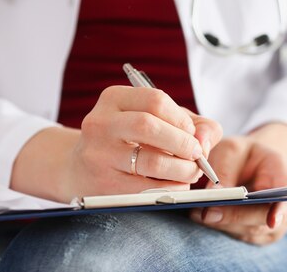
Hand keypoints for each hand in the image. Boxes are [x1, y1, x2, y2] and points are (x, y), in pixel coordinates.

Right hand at [11, 86, 222, 202]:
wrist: (81, 169)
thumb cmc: (131, 140)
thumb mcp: (157, 120)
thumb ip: (194, 124)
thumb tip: (205, 142)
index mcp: (114, 98)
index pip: (155, 100)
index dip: (182, 119)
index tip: (192, 134)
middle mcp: (100, 123)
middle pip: (150, 126)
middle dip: (184, 143)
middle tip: (196, 155)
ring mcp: (97, 154)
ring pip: (151, 161)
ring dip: (182, 169)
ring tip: (190, 172)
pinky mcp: (101, 185)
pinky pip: (146, 188)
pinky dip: (171, 188)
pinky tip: (177, 185)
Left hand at [190, 123, 286, 244]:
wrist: (251, 164)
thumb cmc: (243, 154)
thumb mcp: (233, 149)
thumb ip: (224, 169)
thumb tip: (212, 195)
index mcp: (285, 177)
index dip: (281, 210)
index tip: (272, 221)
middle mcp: (285, 206)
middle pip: (261, 218)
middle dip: (233, 216)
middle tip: (205, 211)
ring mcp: (272, 225)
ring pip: (245, 230)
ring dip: (221, 222)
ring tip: (196, 211)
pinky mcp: (255, 235)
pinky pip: (236, 234)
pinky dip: (218, 225)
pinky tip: (201, 214)